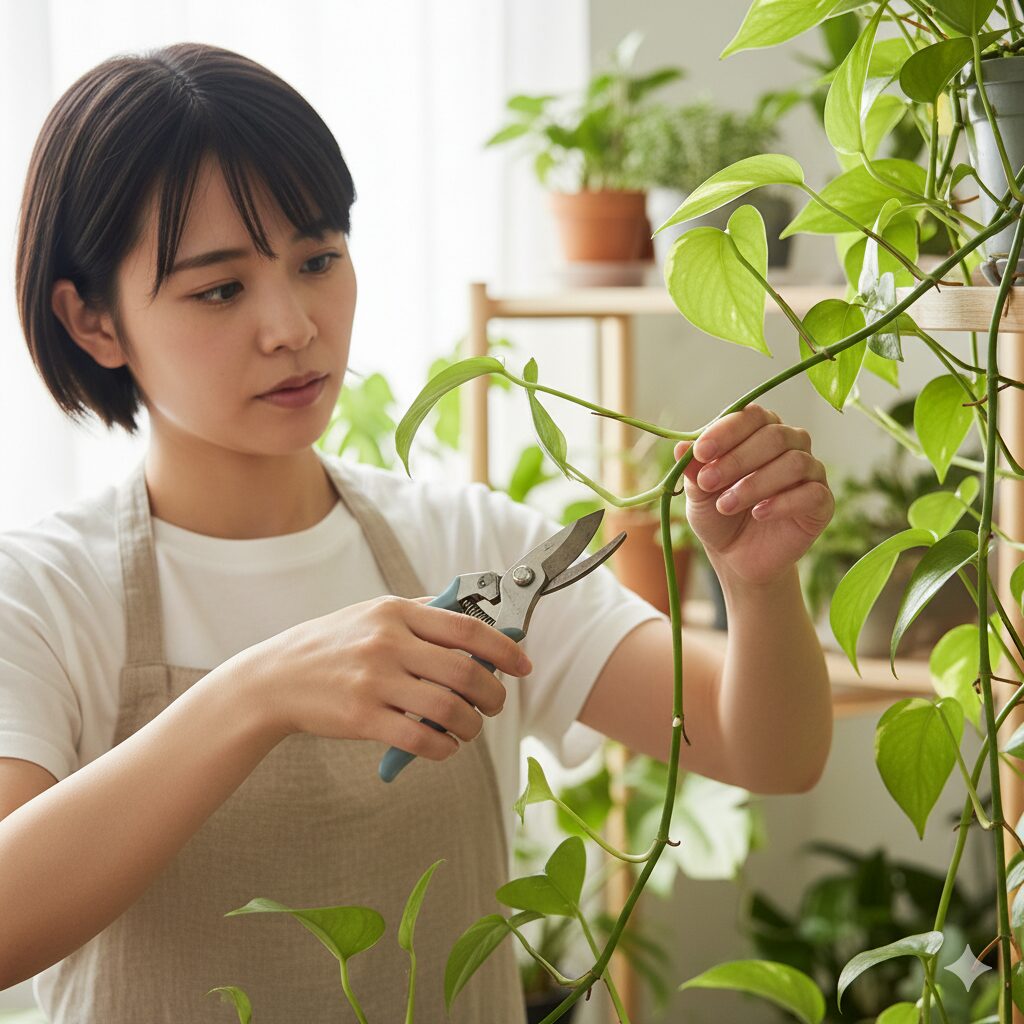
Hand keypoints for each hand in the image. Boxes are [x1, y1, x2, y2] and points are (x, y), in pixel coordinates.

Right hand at [245, 595, 531, 757]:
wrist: (276, 678)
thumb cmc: (333, 645)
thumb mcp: (373, 614)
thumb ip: (421, 614)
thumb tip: (476, 620)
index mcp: (396, 613)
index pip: (467, 628)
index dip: (505, 648)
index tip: (523, 665)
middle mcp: (388, 643)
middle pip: (466, 671)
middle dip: (494, 693)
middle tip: (497, 703)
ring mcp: (375, 681)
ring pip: (449, 708)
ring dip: (472, 725)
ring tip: (470, 728)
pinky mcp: (362, 718)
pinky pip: (421, 739)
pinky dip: (444, 748)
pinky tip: (445, 746)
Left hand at [674, 404, 834, 587]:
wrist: (736, 556)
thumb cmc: (718, 514)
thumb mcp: (698, 492)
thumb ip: (694, 469)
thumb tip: (681, 447)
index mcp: (760, 430)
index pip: (751, 415)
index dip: (726, 431)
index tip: (700, 452)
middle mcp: (791, 444)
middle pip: (774, 436)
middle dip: (736, 459)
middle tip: (708, 482)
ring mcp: (811, 472)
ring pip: (794, 463)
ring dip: (754, 484)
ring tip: (725, 505)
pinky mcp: (822, 503)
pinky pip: (812, 493)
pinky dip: (783, 502)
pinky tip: (759, 513)